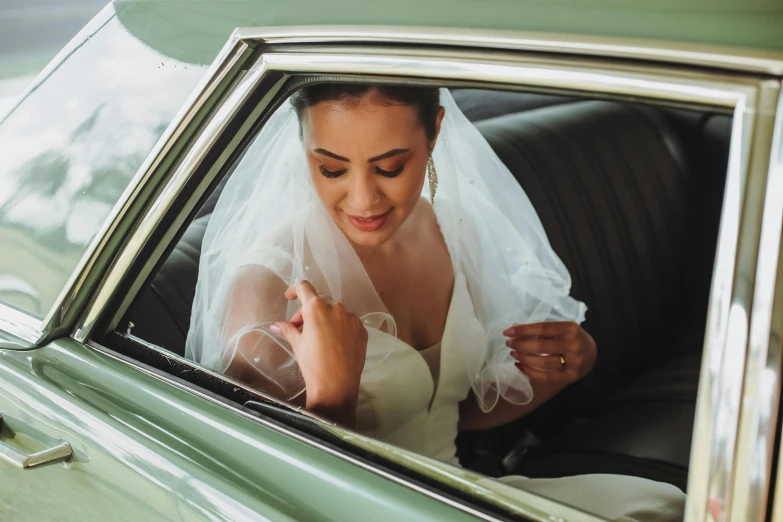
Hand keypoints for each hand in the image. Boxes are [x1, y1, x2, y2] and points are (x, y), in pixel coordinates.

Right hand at [271, 280, 367, 425]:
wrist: (336, 386)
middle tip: (300, 329)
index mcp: (317, 308)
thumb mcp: (298, 345)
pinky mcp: (362, 330)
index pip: (304, 287)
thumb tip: (276, 326)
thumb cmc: (313, 364)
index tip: (289, 297)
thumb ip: (288, 330)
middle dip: (307, 312)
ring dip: (324, 319)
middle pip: (319, 301)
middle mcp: (337, 308)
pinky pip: (347, 322)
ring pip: (334, 312)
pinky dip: (338, 327)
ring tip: (318, 338)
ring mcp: (352, 318)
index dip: (294, 290)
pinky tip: (334, 343)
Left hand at [503, 321, 595, 384]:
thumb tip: (514, 328)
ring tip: (513, 353)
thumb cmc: (571, 337)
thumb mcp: (560, 328)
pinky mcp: (570, 376)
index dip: (524, 330)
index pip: (543, 328)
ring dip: (524, 358)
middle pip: (542, 346)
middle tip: (509, 343)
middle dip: (521, 344)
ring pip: (544, 362)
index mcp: (571, 328)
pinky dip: (530, 372)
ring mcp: (574, 362)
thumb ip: (540, 328)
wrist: (592, 353)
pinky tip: (519, 365)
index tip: (508, 332)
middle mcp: (574, 345)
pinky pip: (547, 377)